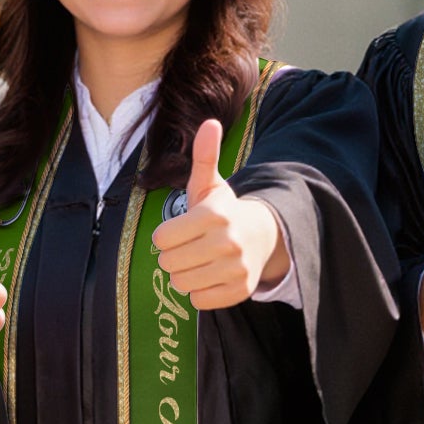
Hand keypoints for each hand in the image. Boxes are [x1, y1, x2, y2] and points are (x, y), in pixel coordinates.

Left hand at [151, 119, 286, 308]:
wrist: (262, 236)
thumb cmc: (224, 211)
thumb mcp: (210, 184)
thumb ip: (204, 156)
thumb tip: (209, 122)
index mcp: (215, 215)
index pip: (162, 239)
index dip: (165, 236)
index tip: (179, 231)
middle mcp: (228, 243)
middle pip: (168, 263)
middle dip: (173, 256)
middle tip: (189, 247)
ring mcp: (236, 269)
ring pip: (181, 284)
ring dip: (184, 275)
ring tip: (198, 261)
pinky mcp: (240, 291)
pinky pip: (198, 300)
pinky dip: (199, 292)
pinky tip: (210, 275)